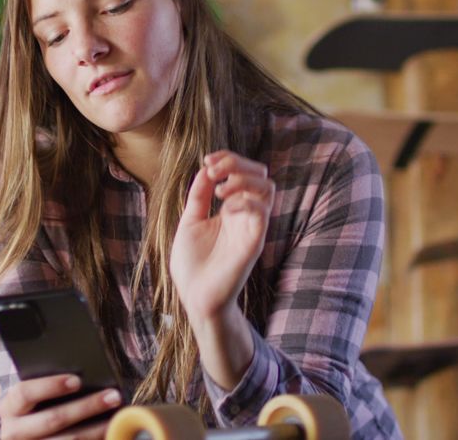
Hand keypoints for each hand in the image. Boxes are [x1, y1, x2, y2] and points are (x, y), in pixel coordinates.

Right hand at [0, 374, 121, 439]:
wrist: (26, 437)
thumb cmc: (35, 408)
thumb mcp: (33, 397)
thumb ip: (48, 386)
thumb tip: (83, 374)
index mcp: (9, 408)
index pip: (25, 393)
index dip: (50, 386)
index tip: (77, 380)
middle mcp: (13, 432)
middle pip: (52, 419)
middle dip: (86, 407)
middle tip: (113, 396)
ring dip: (97, 429)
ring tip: (118, 416)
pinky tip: (110, 432)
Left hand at [170, 151, 274, 322]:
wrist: (194, 297)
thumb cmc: (192, 264)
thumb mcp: (191, 221)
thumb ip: (200, 195)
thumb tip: (207, 169)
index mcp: (230, 209)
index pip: (242, 173)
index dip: (228, 159)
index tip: (207, 161)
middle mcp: (245, 215)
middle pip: (260, 174)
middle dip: (237, 163)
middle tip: (214, 169)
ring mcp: (251, 227)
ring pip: (267, 188)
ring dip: (243, 178)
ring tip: (221, 188)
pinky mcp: (254, 242)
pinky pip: (262, 212)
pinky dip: (245, 200)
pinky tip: (225, 207)